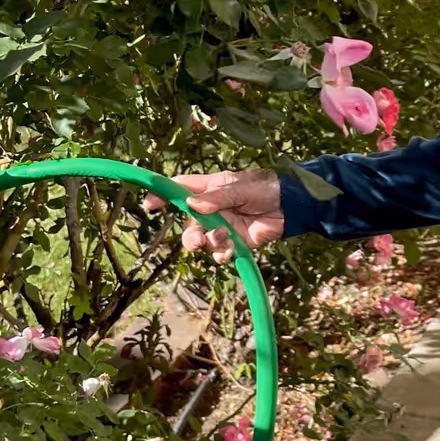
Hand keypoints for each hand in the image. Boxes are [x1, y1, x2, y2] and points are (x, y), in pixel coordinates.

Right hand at [145, 168, 283, 262]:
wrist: (290, 206)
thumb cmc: (265, 187)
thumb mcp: (240, 187)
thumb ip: (216, 198)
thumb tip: (190, 204)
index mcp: (210, 188)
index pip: (180, 190)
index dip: (163, 195)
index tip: (149, 205)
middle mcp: (212, 209)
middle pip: (189, 224)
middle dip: (189, 235)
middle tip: (196, 240)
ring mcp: (222, 227)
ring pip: (202, 241)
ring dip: (208, 243)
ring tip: (222, 239)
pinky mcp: (235, 242)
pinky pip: (219, 252)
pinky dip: (221, 253)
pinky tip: (230, 250)